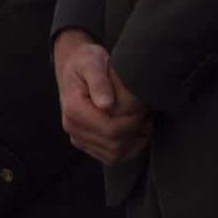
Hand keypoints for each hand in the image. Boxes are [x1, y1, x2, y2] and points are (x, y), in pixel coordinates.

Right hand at [53, 29, 151, 163]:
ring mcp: (78, 137)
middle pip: (114, 146)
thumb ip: (99, 81)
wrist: (74, 65)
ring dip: (134, 144)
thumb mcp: (92, 63)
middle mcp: (72, 127)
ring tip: (143, 123)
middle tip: (146, 113)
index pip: (111, 130)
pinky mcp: (85, 142)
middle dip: (136, 132)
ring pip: (114, 156)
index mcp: (73, 109)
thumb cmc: (86, 61)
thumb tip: (106, 105)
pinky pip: (110, 157)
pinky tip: (136, 132)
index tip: (141, 107)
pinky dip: (128, 149)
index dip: (133, 123)